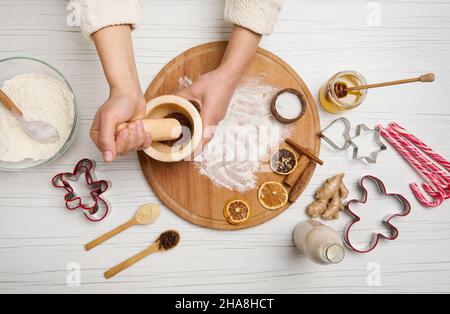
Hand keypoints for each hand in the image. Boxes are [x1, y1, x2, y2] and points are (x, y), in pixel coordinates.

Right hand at [90, 90, 151, 161]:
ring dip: (138, 135)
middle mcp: (110, 139)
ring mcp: (122, 139)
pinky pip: (141, 147)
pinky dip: (145, 139)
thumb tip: (107, 157)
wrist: (131, 94)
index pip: (110, 151)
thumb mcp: (108, 118)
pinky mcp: (133, 138)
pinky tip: (144, 130)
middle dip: (131, 137)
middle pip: (123, 150)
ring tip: (135, 123)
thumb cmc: (118, 102)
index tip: (123, 129)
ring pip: (133, 148)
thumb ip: (106, 139)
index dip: (121, 142)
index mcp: (99, 136)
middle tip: (130, 125)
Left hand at [177, 26, 260, 150]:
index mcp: (210, 116)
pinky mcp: (218, 114)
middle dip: (196, 149)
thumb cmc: (215, 82)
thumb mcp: (194, 88)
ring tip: (189, 147)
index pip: (203, 139)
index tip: (187, 157)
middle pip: (206, 139)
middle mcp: (216, 120)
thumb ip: (181, 96)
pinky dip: (202, 134)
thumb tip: (168, 100)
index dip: (195, 149)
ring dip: (200, 142)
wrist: (230, 75)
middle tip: (184, 155)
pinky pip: (210, 128)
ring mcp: (218, 118)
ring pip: (208, 134)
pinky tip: (195, 132)